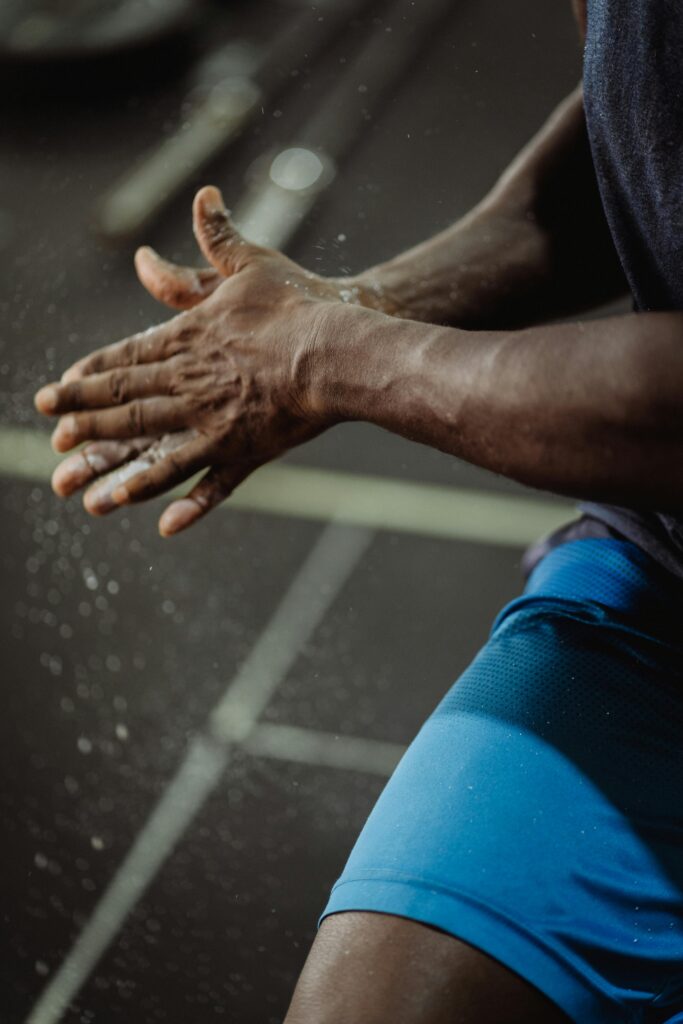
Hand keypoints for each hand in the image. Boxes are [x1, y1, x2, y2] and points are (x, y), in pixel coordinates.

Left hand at [35, 185, 357, 535]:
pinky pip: (213, 481)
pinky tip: (165, 525)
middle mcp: (190, 382)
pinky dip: (191, 504)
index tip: (57, 388)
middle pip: (126, 402)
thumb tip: (202, 195)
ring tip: (84, 490)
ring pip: (154, 448)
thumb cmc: (299, 304)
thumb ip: (217, 236)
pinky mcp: (248, 448)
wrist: (339, 348)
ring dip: (116, 468)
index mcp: (187, 338)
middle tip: (52, 433)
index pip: (125, 357)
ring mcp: (215, 420)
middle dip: (84, 418)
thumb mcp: (253, 263)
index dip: (88, 374)